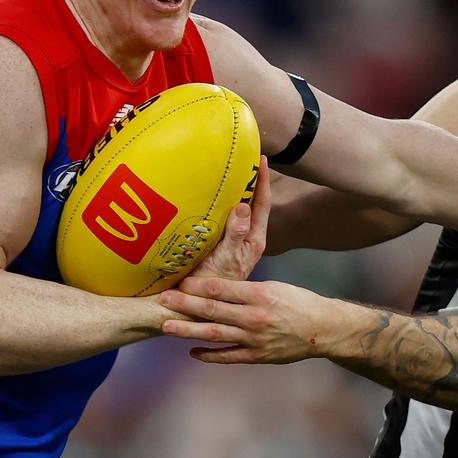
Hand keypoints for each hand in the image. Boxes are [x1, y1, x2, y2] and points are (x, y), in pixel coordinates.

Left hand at [159, 277, 327, 363]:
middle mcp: (254, 317)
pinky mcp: (257, 356)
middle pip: (213, 310)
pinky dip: (209, 355)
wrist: (321, 330)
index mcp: (260, 295)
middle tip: (163, 300)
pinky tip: (192, 351)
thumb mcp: (274, 287)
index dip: (197, 286)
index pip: (222, 289)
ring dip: (188, 330)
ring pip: (215, 334)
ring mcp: (254, 339)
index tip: (179, 282)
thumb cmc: (297, 302)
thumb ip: (246, 289)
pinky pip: (228, 356)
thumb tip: (216, 286)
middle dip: (185, 305)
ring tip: (167, 326)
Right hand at [187, 156, 269, 281]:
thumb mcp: (226, 258)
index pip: (262, 203)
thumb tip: (243, 205)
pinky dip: (217, 201)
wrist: (194, 301)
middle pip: (251, 201)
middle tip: (244, 156)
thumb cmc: (214, 283)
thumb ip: (235, 234)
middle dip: (249, 179)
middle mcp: (245, 236)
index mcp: (254, 239)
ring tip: (227, 167)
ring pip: (235, 207)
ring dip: (233, 189)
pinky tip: (208, 192)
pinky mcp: (217, 240)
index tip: (262, 158)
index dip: (263, 180)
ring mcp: (231, 238)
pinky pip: (220, 215)